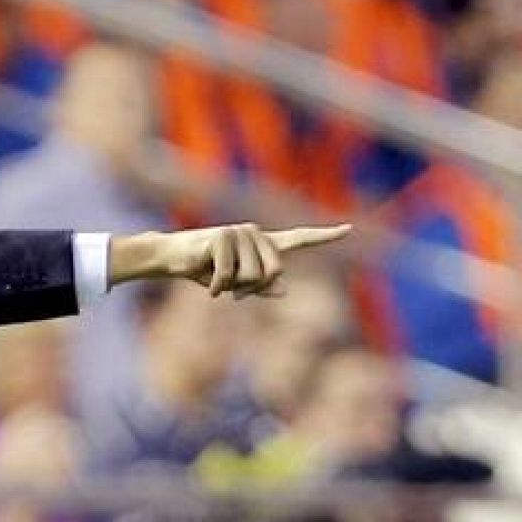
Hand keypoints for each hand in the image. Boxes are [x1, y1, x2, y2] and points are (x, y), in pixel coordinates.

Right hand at [108, 223, 351, 297]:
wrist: (171, 257)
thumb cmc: (204, 270)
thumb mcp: (235, 284)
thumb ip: (260, 287)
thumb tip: (283, 289)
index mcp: (262, 243)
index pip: (299, 238)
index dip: (324, 236)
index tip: (349, 229)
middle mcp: (255, 233)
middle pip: (275, 271)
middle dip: (254, 289)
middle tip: (234, 293)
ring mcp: (239, 232)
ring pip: (252, 276)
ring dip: (233, 288)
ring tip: (217, 281)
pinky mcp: (222, 236)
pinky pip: (229, 275)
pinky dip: (217, 288)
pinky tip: (208, 287)